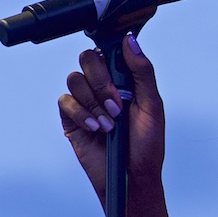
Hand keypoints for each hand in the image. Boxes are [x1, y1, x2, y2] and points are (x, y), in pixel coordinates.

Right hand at [58, 33, 164, 201]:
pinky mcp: (71, 119)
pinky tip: (95, 128)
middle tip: (117, 104)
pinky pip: (65, 102)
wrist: (132, 176)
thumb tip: (130, 40)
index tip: (119, 72)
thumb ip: (142, 71)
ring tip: (109, 124)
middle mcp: (103, 86)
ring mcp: (86, 102)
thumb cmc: (147, 143)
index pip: (109, 51)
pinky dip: (81, 114)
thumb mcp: (152, 104)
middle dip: (102, 81)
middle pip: (88, 59)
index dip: (111, 56)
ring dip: (93, 102)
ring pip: (75, 79)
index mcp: (125, 79)